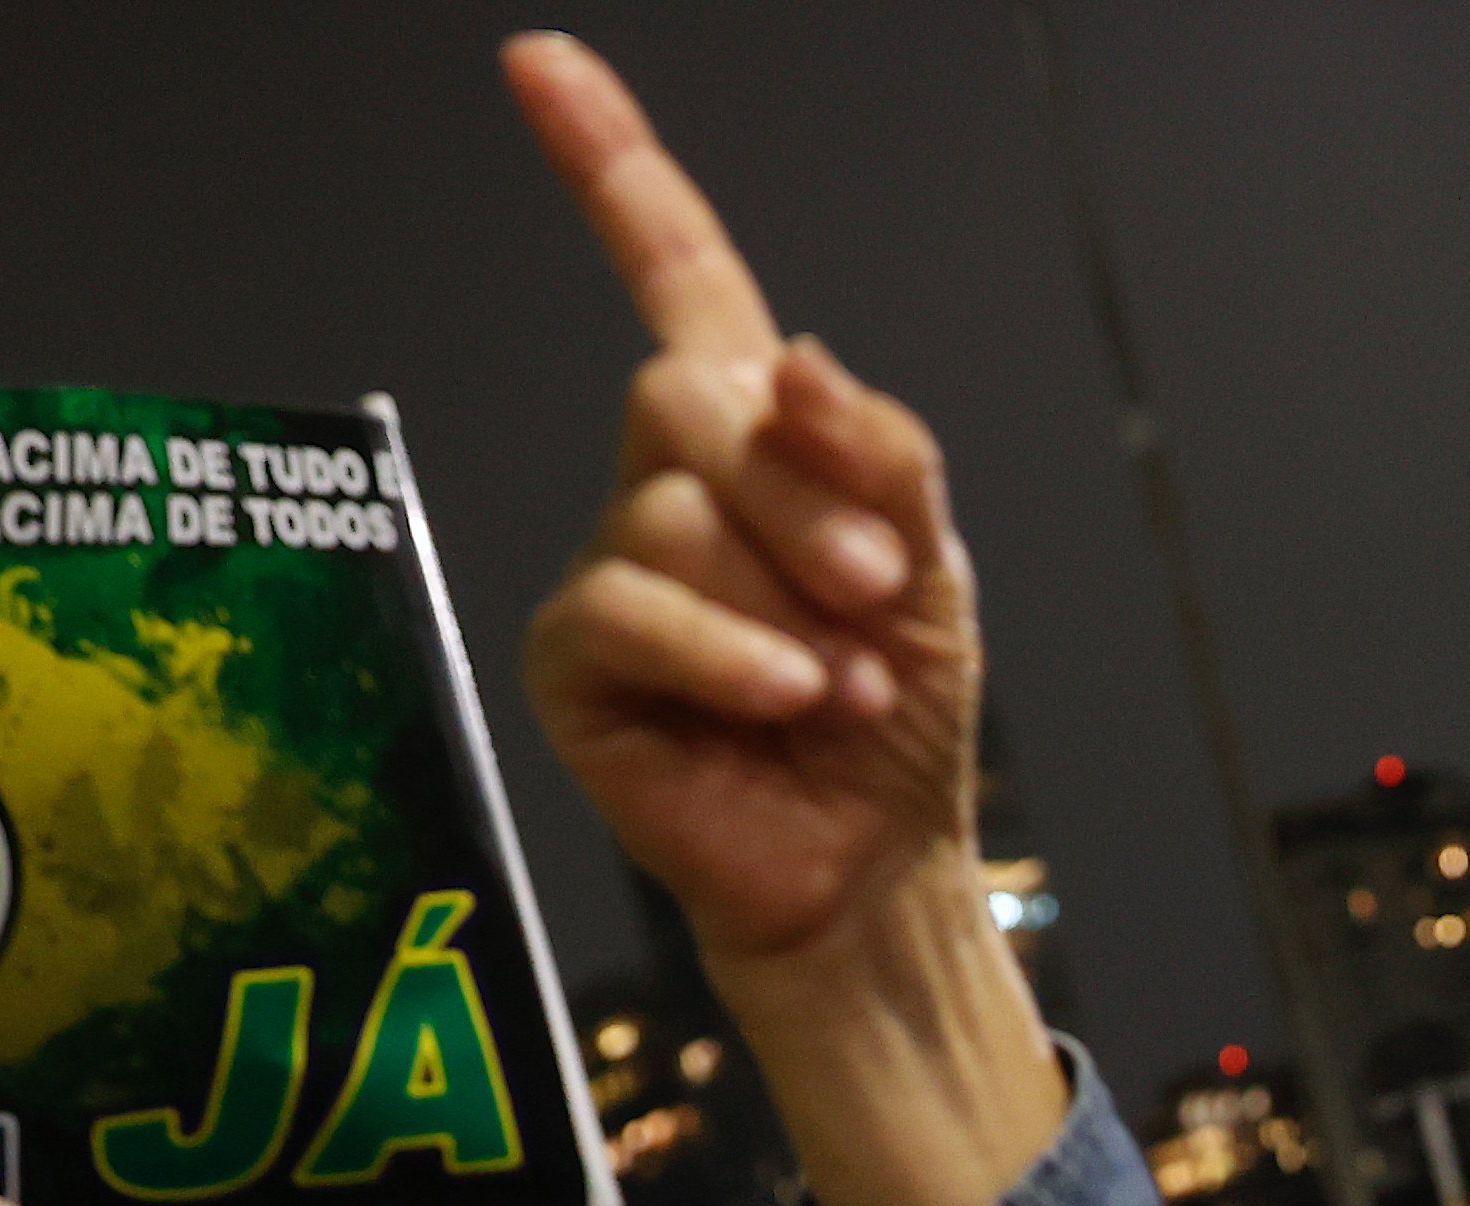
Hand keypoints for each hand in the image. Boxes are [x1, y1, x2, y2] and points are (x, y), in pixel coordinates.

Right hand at [509, 34, 982, 973]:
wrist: (872, 863)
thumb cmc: (892, 716)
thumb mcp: (929, 567)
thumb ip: (880, 453)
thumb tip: (797, 365)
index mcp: (753, 436)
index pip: (674, 273)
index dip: (612, 169)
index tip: (540, 66)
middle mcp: (664, 481)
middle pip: (688, 394)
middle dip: (801, 493)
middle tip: (867, 588)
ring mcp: (610, 564)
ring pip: (672, 511)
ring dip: (784, 600)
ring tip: (835, 683)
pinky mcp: (573, 656)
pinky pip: (633, 604)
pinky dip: (728, 651)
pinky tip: (789, 697)